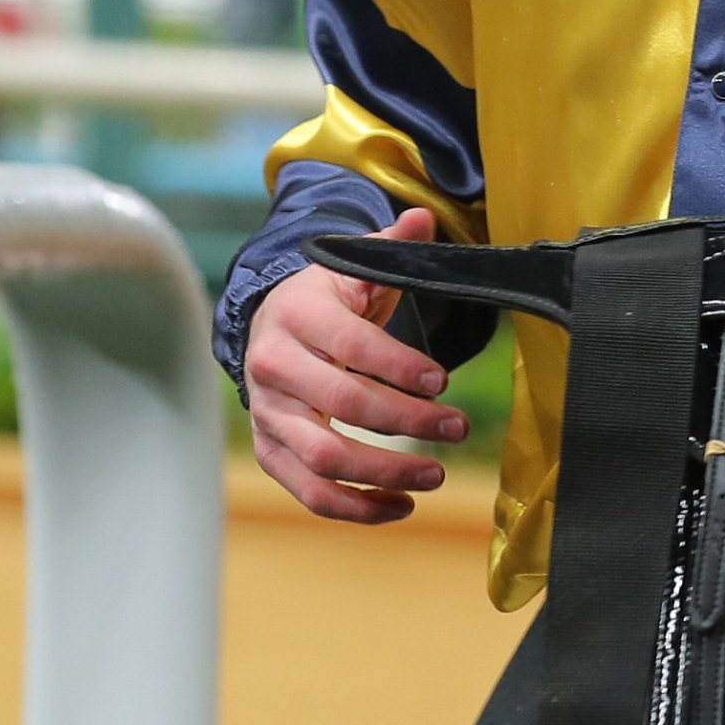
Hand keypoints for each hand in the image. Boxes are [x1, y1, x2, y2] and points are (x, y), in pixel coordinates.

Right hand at [243, 208, 472, 524]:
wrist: (267, 329)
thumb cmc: (324, 301)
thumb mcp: (352, 267)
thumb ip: (391, 247)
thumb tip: (423, 217)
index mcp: (297, 316)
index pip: (351, 344)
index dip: (398, 365)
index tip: (443, 381)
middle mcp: (273, 368)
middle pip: (341, 405)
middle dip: (406, 421)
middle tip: (457, 428)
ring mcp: (268, 415)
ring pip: (323, 458)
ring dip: (384, 473)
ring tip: (437, 473)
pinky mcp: (271, 452)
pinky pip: (310, 492)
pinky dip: (356, 507)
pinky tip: (402, 504)